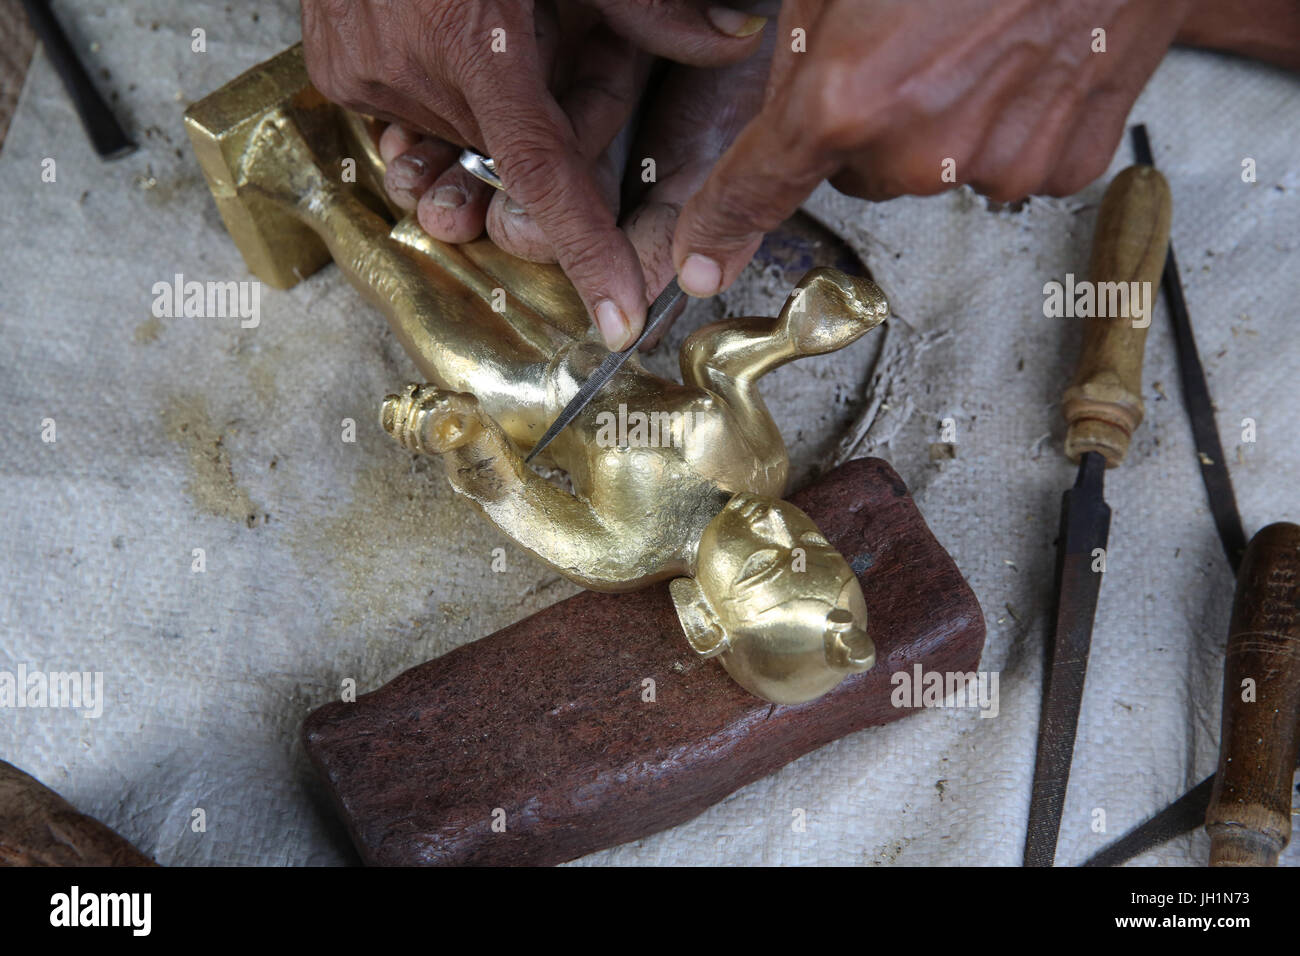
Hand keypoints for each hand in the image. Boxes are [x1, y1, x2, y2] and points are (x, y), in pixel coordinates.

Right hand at [300, 0, 766, 346]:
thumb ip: (650, 3)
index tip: (615, 316)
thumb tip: (735, 36)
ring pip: (455, 136)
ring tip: (473, 27)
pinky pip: (402, 112)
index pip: (541, 172)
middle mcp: (410, 66)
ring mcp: (361, 70)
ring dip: (481, 105)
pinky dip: (434, 92)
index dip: (585, 248)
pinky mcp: (328, 66)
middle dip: (536, 121)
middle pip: (503, 152)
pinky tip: (434, 33)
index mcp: (472, 36)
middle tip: (532, 42)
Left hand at [671, 0, 1196, 297]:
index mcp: (849, 97)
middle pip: (855, 175)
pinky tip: (1023, 60)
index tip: (700, 263)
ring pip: (929, 173)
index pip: (758, 188)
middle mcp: (919, 152)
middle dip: (865, 125)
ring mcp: (997, 167)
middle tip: (910, 41)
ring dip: (938, 124)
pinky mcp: (1064, 167)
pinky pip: (1002, 167)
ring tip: (976, 36)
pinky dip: (1005, 127)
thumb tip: (783, 119)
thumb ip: (798, 56)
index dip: (719, 226)